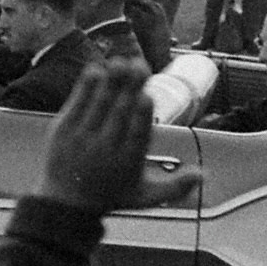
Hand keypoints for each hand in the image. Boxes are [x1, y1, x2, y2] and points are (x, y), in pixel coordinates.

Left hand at [40, 61, 201, 214]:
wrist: (67, 203)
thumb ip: (175, 186)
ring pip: (99, 105)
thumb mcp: (145, 197)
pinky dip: (87, 86)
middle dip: (130, 89)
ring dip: (111, 81)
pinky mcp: (63, 130)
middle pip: (119, 114)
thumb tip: (203, 175)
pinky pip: (77, 104)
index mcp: (128, 162)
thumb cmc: (112, 195)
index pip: (136, 137)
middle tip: (140, 65)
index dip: (141, 116)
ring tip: (122, 62)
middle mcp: (104, 150)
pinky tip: (97, 69)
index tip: (147, 97)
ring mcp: (82, 138)